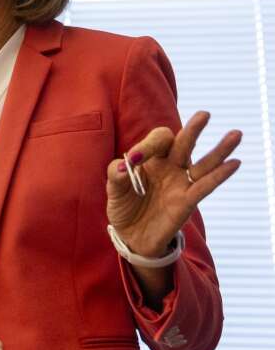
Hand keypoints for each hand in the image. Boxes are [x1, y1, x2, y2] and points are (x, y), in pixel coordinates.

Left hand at [106, 111, 241, 257]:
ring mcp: (180, 184)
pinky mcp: (186, 202)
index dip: (149, 145)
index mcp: (152, 159)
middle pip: (184, 144)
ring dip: (220, 150)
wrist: (131, 235)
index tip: (136, 159)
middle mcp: (170, 167)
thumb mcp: (113, 188)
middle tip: (205, 114)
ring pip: (204, 164)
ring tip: (236, 134)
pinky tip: (234, 163)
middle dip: (193, 129)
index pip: (159, 140)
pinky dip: (220, 176)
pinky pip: (205, 186)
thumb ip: (116, 174)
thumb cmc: (124, 206)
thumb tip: (125, 165)